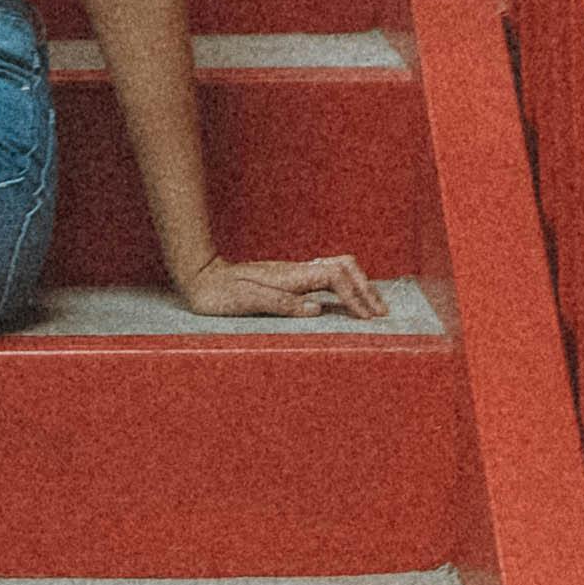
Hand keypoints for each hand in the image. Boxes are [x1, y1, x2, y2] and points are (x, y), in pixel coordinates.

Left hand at [173, 251, 386, 321]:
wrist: (201, 279)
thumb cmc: (222, 294)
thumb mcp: (249, 302)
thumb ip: (284, 304)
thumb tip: (318, 309)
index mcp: (291, 277)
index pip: (335, 279)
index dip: (356, 296)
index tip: (369, 317)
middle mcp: (296, 271)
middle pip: (343, 267)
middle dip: (366, 288)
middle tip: (382, 311)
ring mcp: (293, 272)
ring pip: (336, 269)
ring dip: (357, 285)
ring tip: (372, 305)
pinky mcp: (288, 278)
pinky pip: (325, 276)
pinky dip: (343, 285)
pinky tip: (345, 298)